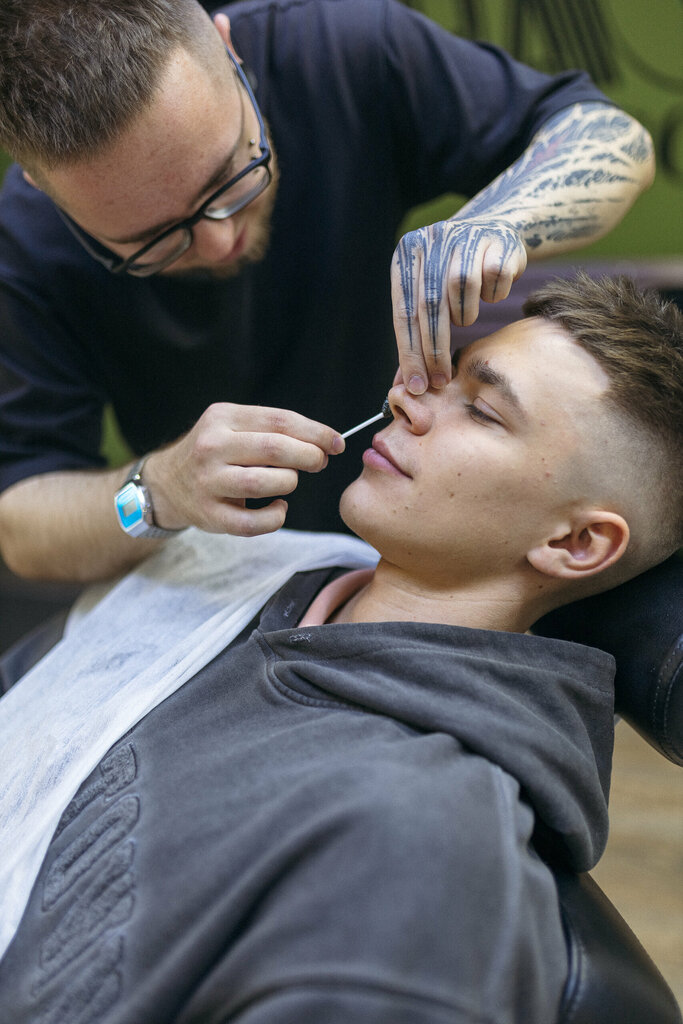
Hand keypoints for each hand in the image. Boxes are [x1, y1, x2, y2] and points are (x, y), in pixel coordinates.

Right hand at [143, 403, 343, 535]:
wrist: (168, 483)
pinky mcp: (210, 515)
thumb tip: (326, 443)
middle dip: (308, 456)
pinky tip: (279, 509)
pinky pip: (253, 523)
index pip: (279, 421)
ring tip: (289, 482)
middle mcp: (212, 447)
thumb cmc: (216, 453)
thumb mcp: (234, 426)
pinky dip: (275, 517)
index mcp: (222, 418)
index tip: (337, 443)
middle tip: (319, 463)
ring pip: (264, 483)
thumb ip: (274, 430)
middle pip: (274, 449)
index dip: (315, 432)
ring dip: (289, 482)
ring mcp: (208, 482)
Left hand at [391, 216, 526, 393]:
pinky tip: (490, 292)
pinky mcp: (498, 240)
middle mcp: (432, 240)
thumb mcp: (427, 298)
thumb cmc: (452, 275)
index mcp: (407, 255)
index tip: (418, 386)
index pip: (404, 312)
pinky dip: (493, 294)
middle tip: (441, 380)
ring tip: (466, 316)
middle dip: (435, 350)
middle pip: (431, 305)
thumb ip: (415, 338)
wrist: (492, 230)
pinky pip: (495, 279)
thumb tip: (405, 385)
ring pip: (462, 287)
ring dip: (465, 314)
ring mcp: (466, 236)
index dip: (410, 353)